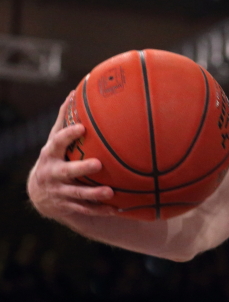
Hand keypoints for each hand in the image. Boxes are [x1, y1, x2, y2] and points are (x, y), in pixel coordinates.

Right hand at [27, 95, 117, 218]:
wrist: (40, 193)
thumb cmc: (54, 158)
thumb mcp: (54, 140)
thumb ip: (64, 119)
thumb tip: (74, 92)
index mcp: (50, 155)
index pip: (57, 142)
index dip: (68, 135)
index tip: (82, 128)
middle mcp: (52, 174)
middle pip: (66, 172)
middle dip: (81, 169)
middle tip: (98, 164)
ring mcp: (59, 192)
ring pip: (76, 194)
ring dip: (93, 194)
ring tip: (110, 192)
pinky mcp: (67, 206)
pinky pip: (85, 209)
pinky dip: (100, 210)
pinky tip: (116, 209)